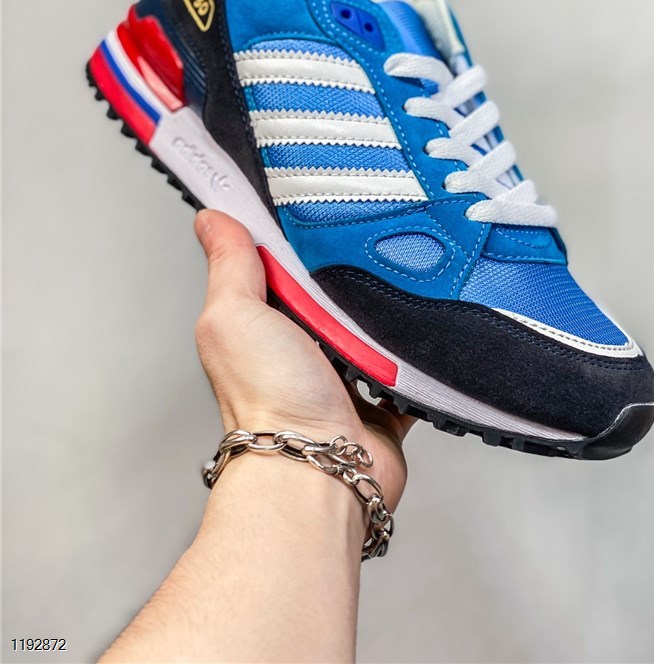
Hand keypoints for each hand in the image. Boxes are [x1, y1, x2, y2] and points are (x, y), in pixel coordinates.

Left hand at [194, 209, 415, 510]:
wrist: (320, 470)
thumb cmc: (270, 402)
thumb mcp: (234, 315)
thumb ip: (229, 265)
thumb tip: (211, 218)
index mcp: (263, 323)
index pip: (281, 263)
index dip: (298, 235)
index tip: (319, 198)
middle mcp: (301, 349)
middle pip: (333, 291)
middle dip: (350, 271)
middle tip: (373, 237)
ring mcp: (344, 376)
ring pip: (375, 325)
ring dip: (387, 311)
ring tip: (404, 278)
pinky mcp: (384, 400)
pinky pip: (410, 368)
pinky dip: (419, 355)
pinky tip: (426, 330)